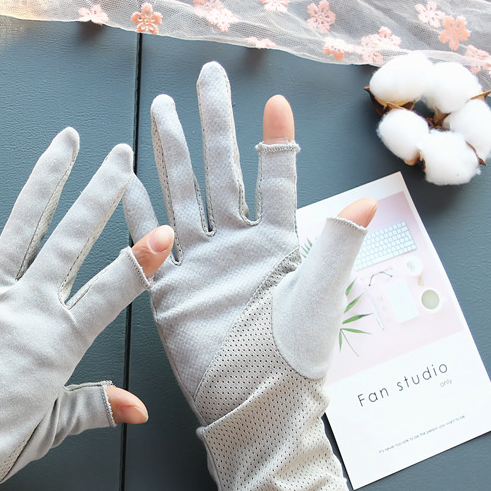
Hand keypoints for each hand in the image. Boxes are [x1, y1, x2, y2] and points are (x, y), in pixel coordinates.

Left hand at [0, 128, 170, 490]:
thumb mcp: (53, 426)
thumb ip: (96, 406)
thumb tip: (139, 410)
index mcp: (58, 344)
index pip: (110, 293)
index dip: (140, 261)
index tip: (162, 231)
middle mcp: (27, 310)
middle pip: (70, 242)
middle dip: (99, 195)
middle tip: (120, 156)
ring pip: (24, 226)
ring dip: (48, 179)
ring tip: (67, 142)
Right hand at [124, 62, 381, 490]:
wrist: (253, 408)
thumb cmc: (293, 359)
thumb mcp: (320, 297)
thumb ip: (334, 244)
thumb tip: (366, 197)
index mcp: (275, 244)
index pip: (273, 179)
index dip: (272, 141)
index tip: (272, 102)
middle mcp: (235, 247)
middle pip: (222, 173)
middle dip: (213, 127)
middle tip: (204, 82)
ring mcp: (200, 266)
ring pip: (183, 197)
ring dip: (173, 156)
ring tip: (160, 113)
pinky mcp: (170, 291)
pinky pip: (148, 245)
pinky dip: (136, 215)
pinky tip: (125, 184)